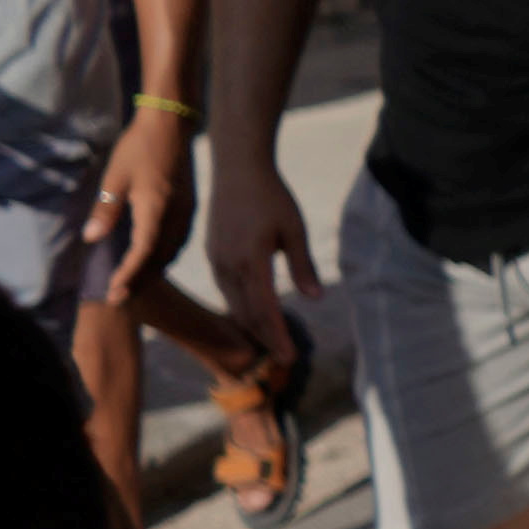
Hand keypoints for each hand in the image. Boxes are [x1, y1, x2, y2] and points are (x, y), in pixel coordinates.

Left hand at [77, 98, 192, 298]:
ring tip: (135, 282)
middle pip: (160, 258)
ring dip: (154, 269)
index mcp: (156, 209)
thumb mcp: (115, 176)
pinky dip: (166, 255)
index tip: (113, 290)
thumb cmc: (139, 147)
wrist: (171, 125)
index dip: (128, 273)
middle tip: (120, 296)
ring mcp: (186, 212)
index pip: (143, 252)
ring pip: (172, 251)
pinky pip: (179, 240)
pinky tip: (155, 257)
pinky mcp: (189, 207)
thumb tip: (91, 238)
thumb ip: (106, 209)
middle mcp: (176, 216)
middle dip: (140, 279)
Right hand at [199, 143, 323, 381]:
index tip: (289, 357)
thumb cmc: (271, 196)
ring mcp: (216, 260)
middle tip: (283, 359)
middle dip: (265, 338)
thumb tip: (315, 298)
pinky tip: (253, 315)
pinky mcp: (213, 254)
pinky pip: (227, 289)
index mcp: (250, 261)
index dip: (277, 336)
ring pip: (234, 303)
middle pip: (247, 313)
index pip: (265, 310)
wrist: (237, 169)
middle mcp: (228, 265)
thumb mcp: (294, 229)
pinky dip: (241, 307)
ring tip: (270, 342)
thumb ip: (303, 265)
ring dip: (251, 325)